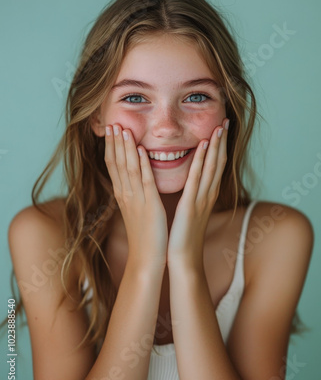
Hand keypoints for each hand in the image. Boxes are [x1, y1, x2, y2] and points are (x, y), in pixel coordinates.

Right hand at [104, 124, 167, 271]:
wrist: (146, 258)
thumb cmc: (144, 235)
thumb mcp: (136, 210)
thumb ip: (134, 193)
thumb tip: (134, 179)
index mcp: (123, 194)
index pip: (113, 165)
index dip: (111, 146)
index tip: (111, 129)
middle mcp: (126, 194)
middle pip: (116, 163)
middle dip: (114, 141)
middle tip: (112, 122)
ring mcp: (136, 198)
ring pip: (128, 167)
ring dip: (125, 147)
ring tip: (123, 128)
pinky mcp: (149, 204)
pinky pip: (144, 181)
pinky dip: (141, 164)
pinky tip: (140, 149)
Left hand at [167, 119, 228, 269]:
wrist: (183, 259)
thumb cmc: (183, 237)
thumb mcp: (190, 212)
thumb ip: (192, 197)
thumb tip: (190, 186)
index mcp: (205, 195)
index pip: (215, 166)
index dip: (219, 147)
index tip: (220, 129)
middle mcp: (207, 194)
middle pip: (218, 162)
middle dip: (222, 141)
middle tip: (225, 120)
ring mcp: (201, 198)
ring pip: (211, 166)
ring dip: (216, 145)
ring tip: (219, 126)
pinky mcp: (191, 204)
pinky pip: (197, 177)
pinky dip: (201, 159)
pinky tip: (203, 145)